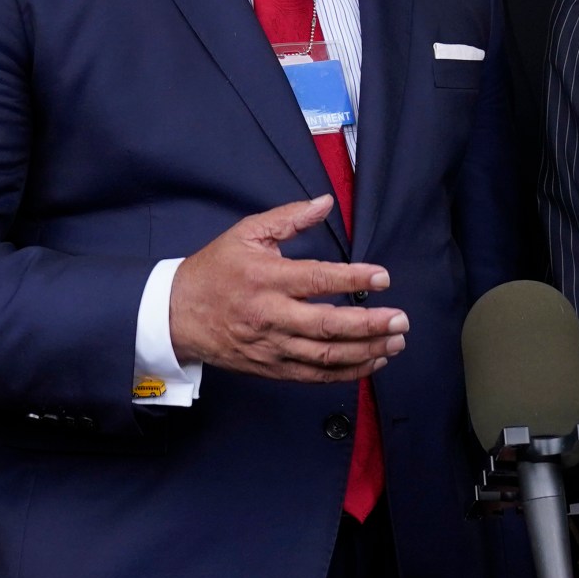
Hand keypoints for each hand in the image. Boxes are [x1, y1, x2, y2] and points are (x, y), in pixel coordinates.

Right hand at [168, 196, 406, 382]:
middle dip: (371, 325)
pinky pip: (315, 376)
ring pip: (326, 356)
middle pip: (328, 325)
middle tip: (401, 319)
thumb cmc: (214, 271)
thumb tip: (325, 202)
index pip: (318, 280)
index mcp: (266, 279)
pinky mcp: (271, 368)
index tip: (383, 277)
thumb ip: (289, 218)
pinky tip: (371, 362)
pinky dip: (347, 372)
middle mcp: (271, 316)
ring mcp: (272, 347)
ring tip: (396, 342)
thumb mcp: (246, 233)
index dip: (354, 279)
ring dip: (366, 351)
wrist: (177, 316)